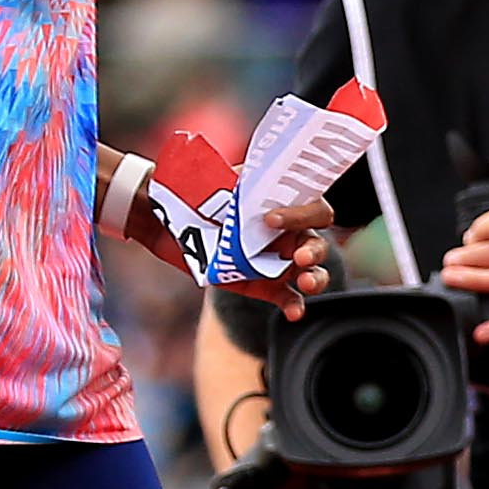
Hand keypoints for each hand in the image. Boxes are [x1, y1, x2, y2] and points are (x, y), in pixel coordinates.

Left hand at [128, 167, 334, 310]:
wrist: (170, 219)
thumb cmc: (200, 192)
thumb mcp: (222, 179)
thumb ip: (241, 179)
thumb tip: (242, 176)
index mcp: (285, 203)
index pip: (314, 209)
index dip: (300, 215)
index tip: (269, 219)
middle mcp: (288, 232)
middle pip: (317, 243)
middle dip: (313, 251)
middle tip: (299, 257)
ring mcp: (277, 261)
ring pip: (311, 272)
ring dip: (314, 278)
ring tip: (304, 282)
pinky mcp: (264, 286)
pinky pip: (287, 297)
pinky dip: (294, 305)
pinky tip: (295, 312)